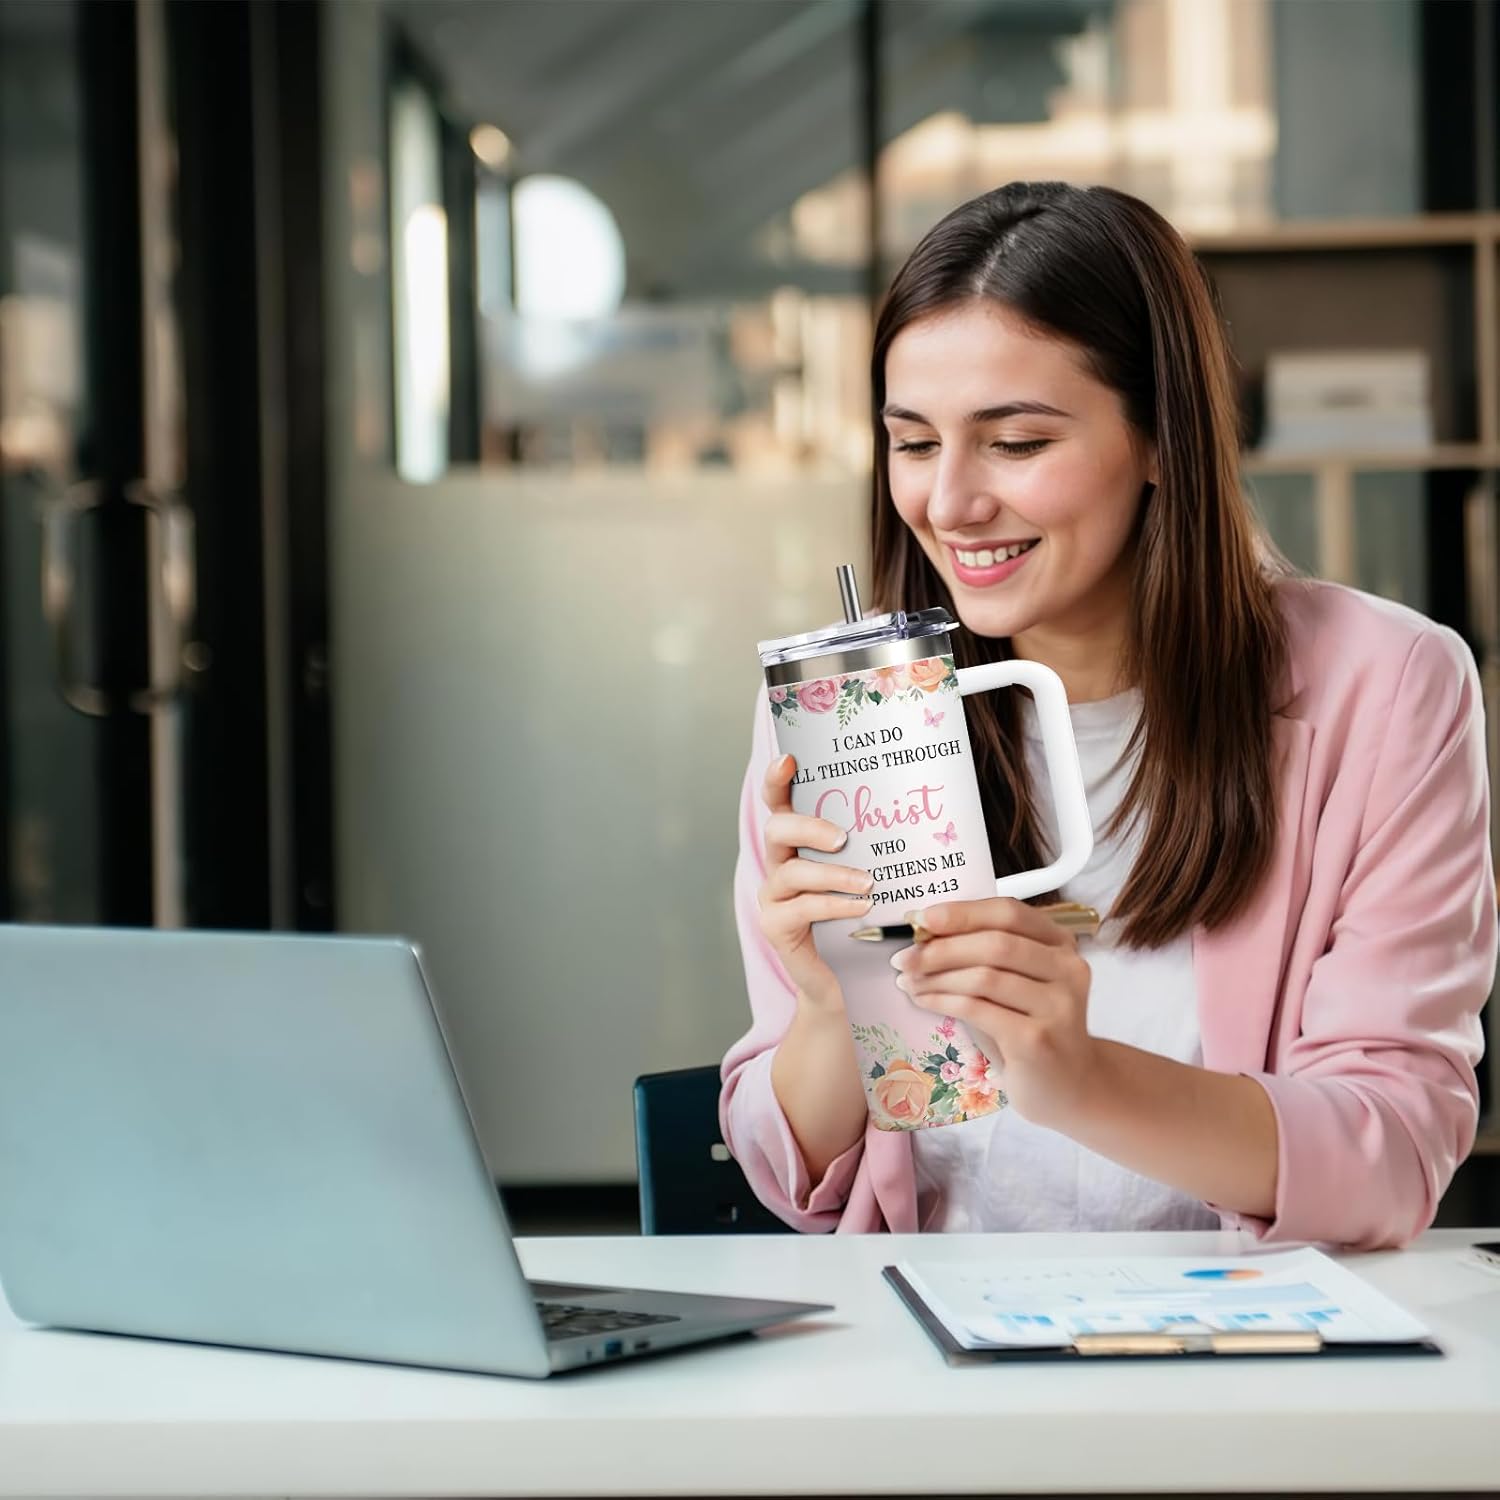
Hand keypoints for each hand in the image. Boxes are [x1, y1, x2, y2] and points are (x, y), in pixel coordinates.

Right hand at [757, 753, 871, 1011]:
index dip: (776, 780)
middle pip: (776, 831)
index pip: (779, 804)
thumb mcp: (867, 874)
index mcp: (795, 845)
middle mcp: (777, 865)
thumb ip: (871, 847)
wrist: (846, 980)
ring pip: (791, 873)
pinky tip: (860, 908)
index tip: (789, 759)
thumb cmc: (862, 920)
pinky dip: (834, 905)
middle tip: (842, 837)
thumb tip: (911, 807)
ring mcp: (772, 897)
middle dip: (808, 828)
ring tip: (868, 883)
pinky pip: (802, 909)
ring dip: (833, 874)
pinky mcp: (776, 927)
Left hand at [891, 897, 1097, 1127]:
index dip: (961, 913)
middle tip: (904, 957)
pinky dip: (942, 1001)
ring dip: (937, 977)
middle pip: (995, 943)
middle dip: (940, 948)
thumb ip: (983, 955)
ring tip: (909, 981)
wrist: (1067, 1088)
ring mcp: (1058, 1005)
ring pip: (985, 977)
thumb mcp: (1013, 983)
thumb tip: (924, 935)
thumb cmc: (1028, 1028)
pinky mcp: (1038, 1039)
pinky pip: (979, 1009)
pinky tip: (923, 1001)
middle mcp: (1068, 969)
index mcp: (1060, 943)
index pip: (1008, 912)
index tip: (920, 919)